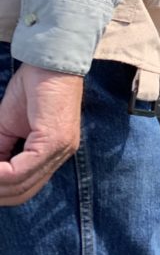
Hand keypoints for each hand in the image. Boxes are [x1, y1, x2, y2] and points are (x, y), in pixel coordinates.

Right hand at [0, 64, 83, 205]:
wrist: (49, 61)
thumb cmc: (32, 88)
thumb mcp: (7, 126)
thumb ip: (0, 150)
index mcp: (51, 154)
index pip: (24, 188)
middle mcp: (60, 155)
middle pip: (22, 193)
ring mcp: (60, 150)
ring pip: (21, 186)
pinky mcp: (54, 141)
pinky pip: (21, 170)